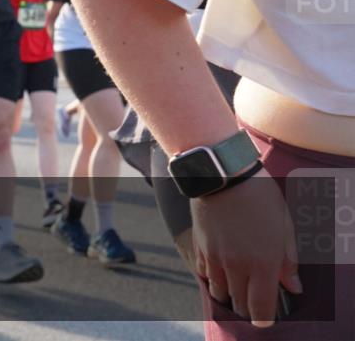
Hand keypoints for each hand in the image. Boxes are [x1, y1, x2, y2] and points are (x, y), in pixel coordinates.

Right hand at [191, 171, 301, 326]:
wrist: (222, 173)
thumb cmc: (260, 196)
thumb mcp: (284, 225)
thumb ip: (288, 260)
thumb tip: (293, 286)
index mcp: (262, 264)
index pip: (261, 309)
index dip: (263, 319)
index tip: (266, 318)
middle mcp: (236, 266)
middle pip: (238, 305)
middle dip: (246, 308)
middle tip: (254, 300)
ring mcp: (214, 258)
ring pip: (219, 292)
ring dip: (229, 294)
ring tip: (237, 286)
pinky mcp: (199, 246)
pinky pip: (204, 273)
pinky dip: (212, 277)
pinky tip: (221, 268)